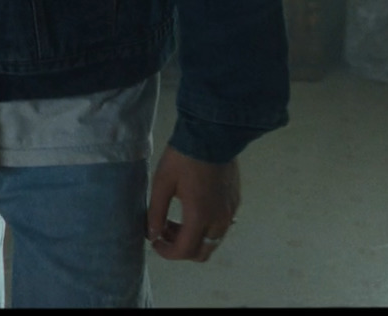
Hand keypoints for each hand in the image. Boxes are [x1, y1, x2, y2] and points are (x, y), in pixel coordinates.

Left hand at [146, 143, 239, 263]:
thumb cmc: (183, 157)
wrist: (211, 133)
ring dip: (194, 238)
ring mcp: (230, 211)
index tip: (154, 241)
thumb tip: (152, 235)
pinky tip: (192, 209)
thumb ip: (156, 213)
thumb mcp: (162, 183)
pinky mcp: (235, 201)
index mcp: (200, 217)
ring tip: (175, 220)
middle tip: (164, 231)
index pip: (184, 251)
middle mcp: (220, 220)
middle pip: (202, 252)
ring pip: (213, 241)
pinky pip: (221, 226)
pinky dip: (205, 227)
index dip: (167, 252)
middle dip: (181, 248)